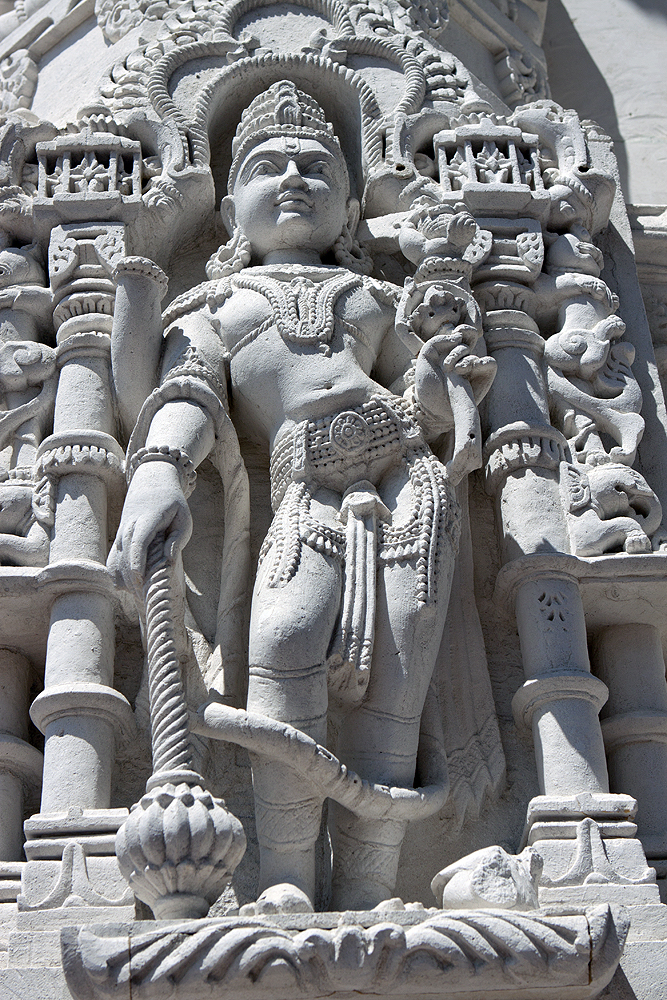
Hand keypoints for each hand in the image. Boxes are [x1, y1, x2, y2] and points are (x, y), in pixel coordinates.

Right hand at [107, 460, 191, 595]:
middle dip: (132, 579)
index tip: (139, 581)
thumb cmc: (172, 503)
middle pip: (125, 556)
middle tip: (146, 600)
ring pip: (116, 559)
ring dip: (124, 579)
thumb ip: (177, 539)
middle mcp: (129, 526)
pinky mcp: (119, 537)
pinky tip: (123, 588)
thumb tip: (169, 560)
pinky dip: (116, 572)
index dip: (136, 563)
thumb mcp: (184, 517)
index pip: (137, 543)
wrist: (152, 482)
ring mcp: (122, 531)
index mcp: (147, 520)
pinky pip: (113, 557)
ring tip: (138, 597)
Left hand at [413, 331, 495, 427]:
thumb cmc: (429, 386)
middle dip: (462, 338)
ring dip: (462, 355)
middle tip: (448, 354)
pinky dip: (480, 363)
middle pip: (471, 336)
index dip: (463, 329)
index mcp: (449, 350)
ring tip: (453, 369)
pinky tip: (463, 370)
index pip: (462, 333)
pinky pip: (491, 363)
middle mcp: (463, 357)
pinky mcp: (483, 377)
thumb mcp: (425, 359)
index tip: (455, 334)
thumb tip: (457, 336)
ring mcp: (473, 367)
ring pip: (475, 351)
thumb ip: (435, 341)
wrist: (434, 409)